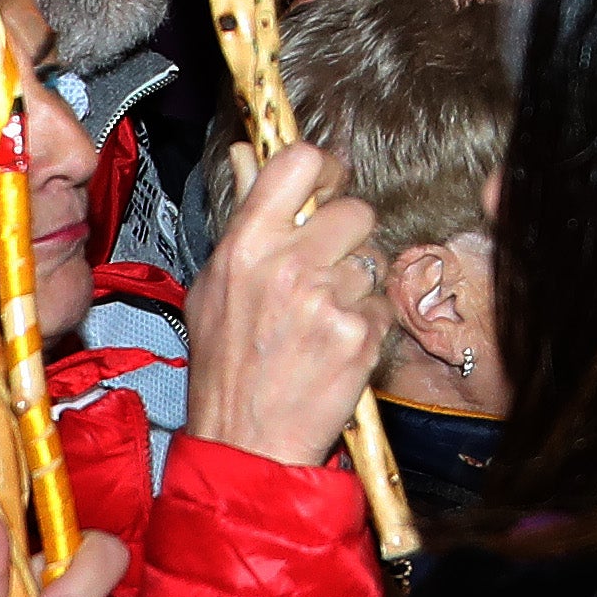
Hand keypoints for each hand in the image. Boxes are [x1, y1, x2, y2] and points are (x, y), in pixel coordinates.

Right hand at [179, 139, 388, 473]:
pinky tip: (335, 348)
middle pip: (355, 210)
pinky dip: (366, 325)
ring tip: (321, 321)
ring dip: (356, 287)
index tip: (326, 187)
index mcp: (246, 245)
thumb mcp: (214, 285)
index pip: (299, 162)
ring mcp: (328, 300)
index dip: (323, 169)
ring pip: (373, 262)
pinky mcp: (360, 335)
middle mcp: (288, 265)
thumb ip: (242, 215)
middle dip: (349, 237)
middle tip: (327, 269)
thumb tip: (248, 153)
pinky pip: (382, 306)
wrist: (245, 444)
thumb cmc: (225, 367)